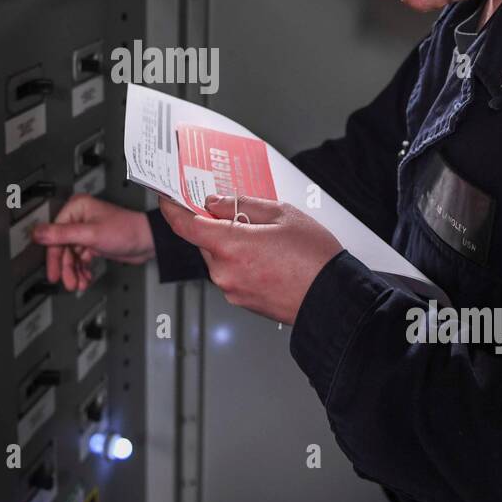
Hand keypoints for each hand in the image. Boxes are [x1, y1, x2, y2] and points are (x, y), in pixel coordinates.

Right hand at [31, 194, 154, 291]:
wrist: (148, 242)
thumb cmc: (127, 230)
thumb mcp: (90, 234)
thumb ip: (62, 235)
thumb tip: (37, 233)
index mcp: (76, 208)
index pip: (55, 234)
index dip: (53, 255)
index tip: (52, 271)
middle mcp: (79, 218)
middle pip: (63, 247)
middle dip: (66, 267)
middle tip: (66, 281)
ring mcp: (86, 231)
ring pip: (72, 255)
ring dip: (74, 271)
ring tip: (77, 283)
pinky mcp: (93, 242)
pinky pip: (81, 258)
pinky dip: (82, 270)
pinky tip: (85, 278)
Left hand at [157, 194, 342, 324]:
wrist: (333, 299)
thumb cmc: (314, 258)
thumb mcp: (280, 214)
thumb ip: (241, 205)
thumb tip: (216, 203)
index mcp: (230, 245)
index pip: (186, 225)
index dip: (173, 209)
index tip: (168, 199)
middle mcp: (224, 271)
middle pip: (204, 241)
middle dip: (217, 226)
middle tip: (241, 215)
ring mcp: (231, 289)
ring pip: (219, 258)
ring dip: (232, 245)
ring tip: (266, 240)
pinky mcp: (242, 301)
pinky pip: (231, 274)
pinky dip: (241, 262)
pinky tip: (267, 258)